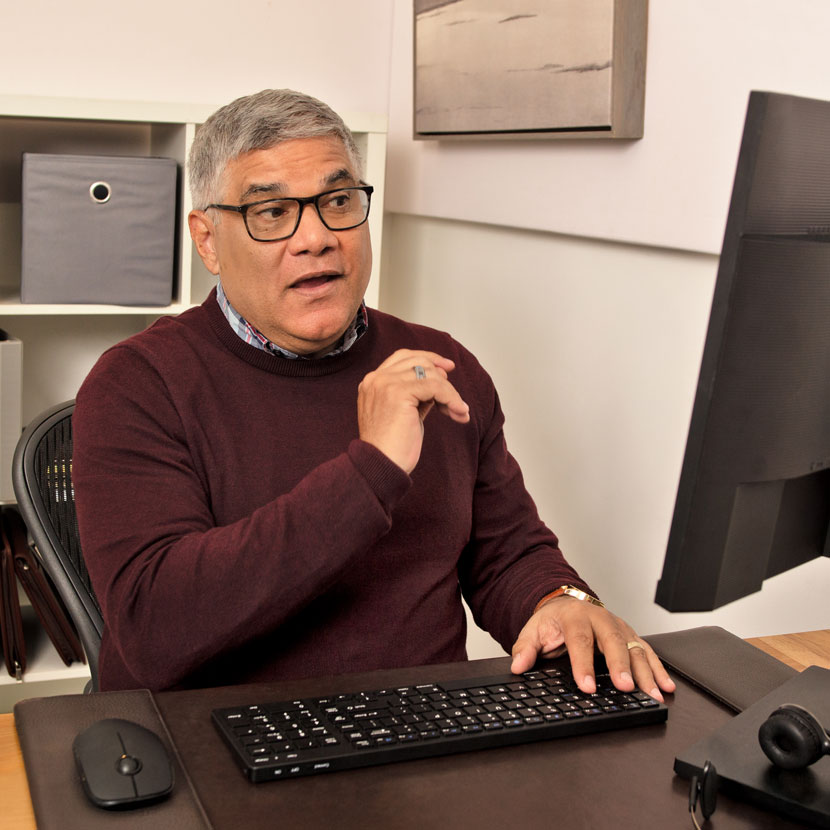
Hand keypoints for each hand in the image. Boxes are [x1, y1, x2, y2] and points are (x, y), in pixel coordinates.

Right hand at [358, 349, 469, 473]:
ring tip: (458, 411)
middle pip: (417, 360)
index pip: (402, 357)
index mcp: (372, 382)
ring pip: (430, 373)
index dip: (428, 358)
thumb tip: (440, 379)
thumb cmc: (392, 447)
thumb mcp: (404, 413)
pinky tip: (458, 412)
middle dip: (442, 374)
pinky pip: (435, 386)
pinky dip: (451, 397)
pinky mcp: (398, 392)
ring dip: (450, 392)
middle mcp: (375, 379)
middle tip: (456, 396)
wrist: (381, 466)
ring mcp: (385, 383)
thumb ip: (416, 394)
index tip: (447, 367)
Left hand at [510, 596, 675, 700]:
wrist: (566, 604)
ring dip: (645, 672)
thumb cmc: (552, 621)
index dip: (583, 665)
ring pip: (635, 648)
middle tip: (626, 687)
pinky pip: (647, 651)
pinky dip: (658, 668)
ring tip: (653, 694)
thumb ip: (525, 649)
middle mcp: (600, 619)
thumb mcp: (533, 630)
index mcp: (575, 617)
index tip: (587, 687)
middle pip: (613, 642)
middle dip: (621, 666)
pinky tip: (665, 686)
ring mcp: (618, 626)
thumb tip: (518, 666)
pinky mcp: (630, 635)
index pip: (580, 641)